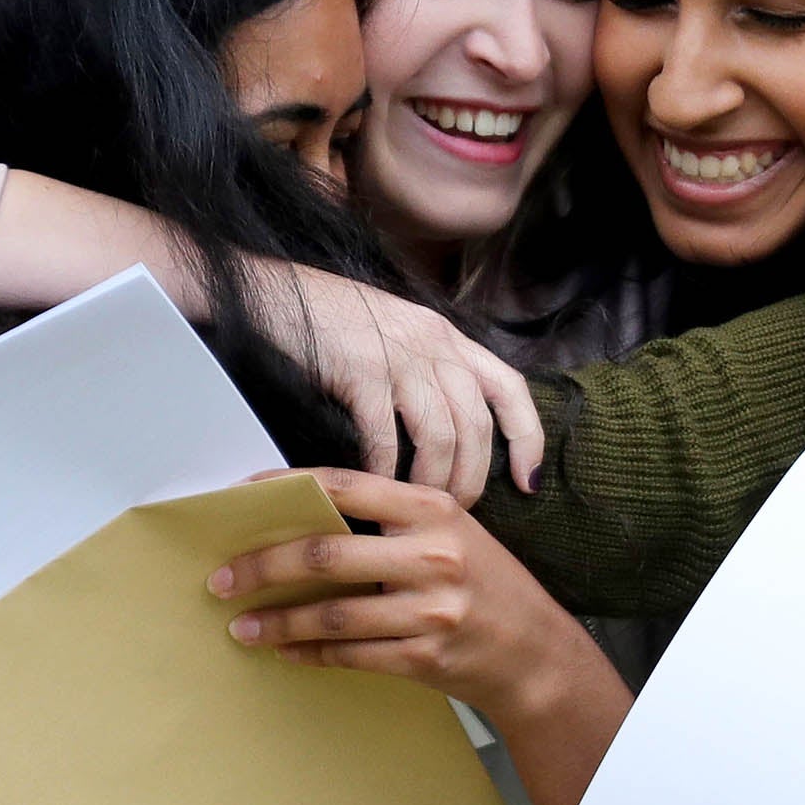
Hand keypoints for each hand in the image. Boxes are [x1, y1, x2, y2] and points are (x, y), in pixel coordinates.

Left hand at [211, 468, 593, 727]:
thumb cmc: (486, 584)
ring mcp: (430, 610)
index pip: (344, 487)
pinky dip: (309, 653)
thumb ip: (391, 520)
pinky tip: (284, 651)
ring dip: (276, 621)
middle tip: (220, 579)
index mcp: (433, 510)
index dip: (284, 488)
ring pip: (331, 614)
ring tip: (240, 625)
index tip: (241, 498)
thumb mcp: (452, 532)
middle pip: (324, 555)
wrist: (536, 654)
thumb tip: (304, 517)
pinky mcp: (425, 657)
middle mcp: (433, 555)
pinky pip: (350, 655)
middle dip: (261, 567)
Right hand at [258, 265, 543, 507]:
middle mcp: (435, 344)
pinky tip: (376, 491)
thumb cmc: (334, 321)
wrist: (277, 290)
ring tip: (416, 510)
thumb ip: (429, 369)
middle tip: (455, 514)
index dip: (528, 437)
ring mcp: (399, 357)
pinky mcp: (361, 372)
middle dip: (473, 479)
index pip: (510, 388)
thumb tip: (450, 433)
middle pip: (477, 425)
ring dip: (432, 482)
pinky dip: (385, 472)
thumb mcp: (399, 333)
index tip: (528, 482)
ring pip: (440, 436)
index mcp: (449, 336)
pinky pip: (385, 436)